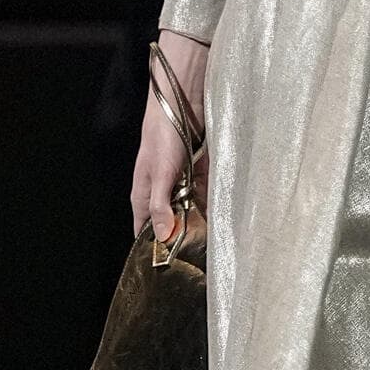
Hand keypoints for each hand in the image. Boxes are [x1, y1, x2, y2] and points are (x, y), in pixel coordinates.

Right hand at [132, 30, 209, 240]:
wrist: (182, 98)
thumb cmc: (163, 133)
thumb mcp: (160, 173)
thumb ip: (160, 205)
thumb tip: (162, 236)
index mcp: (144, 193)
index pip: (144, 229)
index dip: (153, 248)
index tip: (167, 270)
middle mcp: (162, 190)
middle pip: (171, 222)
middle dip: (183, 239)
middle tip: (199, 260)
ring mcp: (181, 180)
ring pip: (191, 209)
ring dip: (202, 222)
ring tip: (217, 245)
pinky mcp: (199, 170)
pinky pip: (207, 194)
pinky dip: (214, 204)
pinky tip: (226, 219)